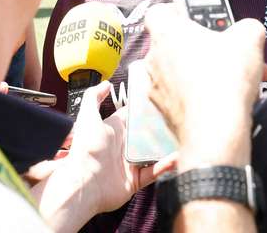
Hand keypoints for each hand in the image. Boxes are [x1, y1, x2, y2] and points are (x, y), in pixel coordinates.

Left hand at [34, 80, 174, 224]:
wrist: (84, 183)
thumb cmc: (85, 149)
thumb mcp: (87, 117)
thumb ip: (93, 98)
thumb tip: (105, 83)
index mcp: (114, 131)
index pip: (133, 117)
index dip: (145, 110)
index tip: (160, 102)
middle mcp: (123, 146)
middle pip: (147, 134)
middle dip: (160, 128)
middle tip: (177, 120)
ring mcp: (130, 164)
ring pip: (154, 152)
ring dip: (167, 147)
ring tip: (182, 138)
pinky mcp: (136, 180)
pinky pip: (155, 171)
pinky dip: (166, 165)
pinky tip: (177, 157)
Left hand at [144, 3, 265, 169]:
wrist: (216, 131)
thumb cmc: (225, 79)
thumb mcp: (249, 37)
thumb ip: (247, 26)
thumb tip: (248, 30)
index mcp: (166, 32)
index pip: (159, 12)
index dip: (178, 13)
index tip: (197, 20)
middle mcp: (154, 58)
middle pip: (175, 44)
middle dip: (202, 47)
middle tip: (227, 52)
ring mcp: (157, 87)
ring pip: (181, 72)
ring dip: (205, 73)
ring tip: (235, 80)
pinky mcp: (165, 112)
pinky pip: (183, 96)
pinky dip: (201, 96)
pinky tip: (225, 100)